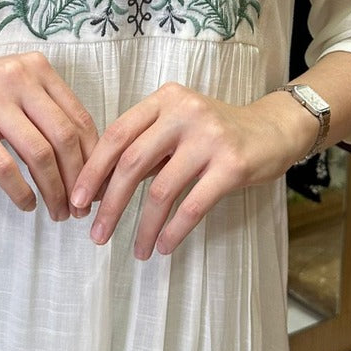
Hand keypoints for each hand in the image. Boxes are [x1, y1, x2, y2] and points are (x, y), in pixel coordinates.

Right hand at [0, 50, 97, 220]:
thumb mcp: (17, 86)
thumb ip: (47, 111)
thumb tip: (85, 161)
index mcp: (38, 69)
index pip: (80, 118)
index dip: (94, 158)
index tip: (97, 187)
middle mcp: (19, 78)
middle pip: (65, 137)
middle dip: (78, 179)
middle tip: (80, 208)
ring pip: (39, 152)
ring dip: (54, 190)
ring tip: (57, 212)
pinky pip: (2, 164)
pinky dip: (20, 190)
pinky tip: (27, 204)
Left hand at [70, 82, 301, 257]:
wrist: (272, 130)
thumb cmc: (216, 132)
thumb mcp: (178, 124)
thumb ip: (145, 145)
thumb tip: (99, 186)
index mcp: (165, 99)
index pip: (117, 134)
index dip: (93, 170)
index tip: (77, 200)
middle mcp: (185, 113)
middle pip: (132, 162)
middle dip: (110, 203)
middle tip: (96, 233)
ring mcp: (210, 138)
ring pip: (161, 190)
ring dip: (143, 226)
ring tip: (136, 250)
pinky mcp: (232, 164)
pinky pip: (193, 204)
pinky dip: (173, 230)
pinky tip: (162, 246)